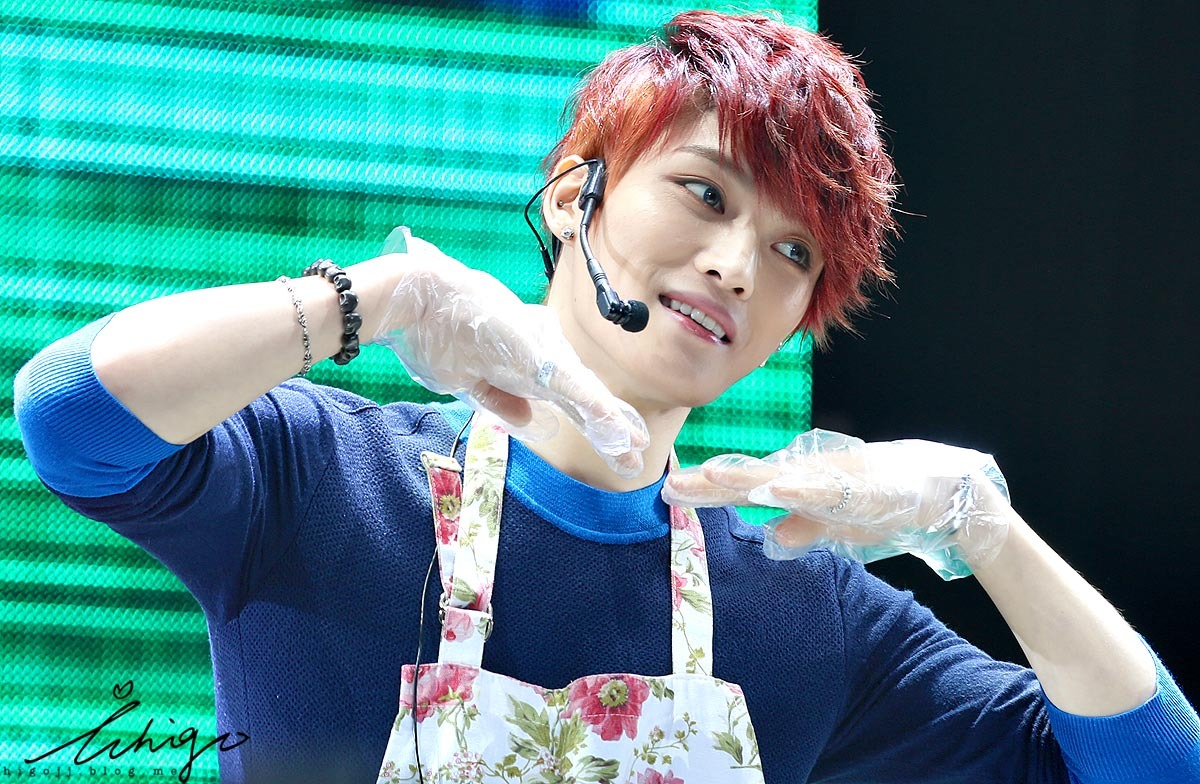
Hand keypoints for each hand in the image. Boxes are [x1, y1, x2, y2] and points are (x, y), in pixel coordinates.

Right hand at [369, 227, 647, 477]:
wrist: (415, 301)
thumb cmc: (437, 331)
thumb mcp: (469, 379)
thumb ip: (502, 400)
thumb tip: (531, 423)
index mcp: (526, 369)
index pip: (569, 401)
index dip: (593, 422)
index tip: (616, 447)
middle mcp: (539, 363)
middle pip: (584, 401)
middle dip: (611, 431)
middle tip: (639, 457)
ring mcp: (538, 358)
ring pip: (585, 396)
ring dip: (610, 423)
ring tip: (637, 447)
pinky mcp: (532, 356)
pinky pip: (569, 386)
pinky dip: (592, 405)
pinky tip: (613, 423)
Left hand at [662, 429, 1012, 579]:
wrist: (935, 487)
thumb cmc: (879, 501)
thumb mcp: (832, 523)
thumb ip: (802, 528)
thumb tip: (771, 538)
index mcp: (796, 486)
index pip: (743, 488)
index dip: (707, 491)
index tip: (668, 492)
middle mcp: (805, 477)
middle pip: (749, 479)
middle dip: (709, 484)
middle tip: (669, 485)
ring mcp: (829, 480)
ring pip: (779, 479)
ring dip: (744, 479)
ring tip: (708, 478)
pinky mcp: (856, 489)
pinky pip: (823, 491)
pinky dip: (799, 490)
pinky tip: (776, 490)